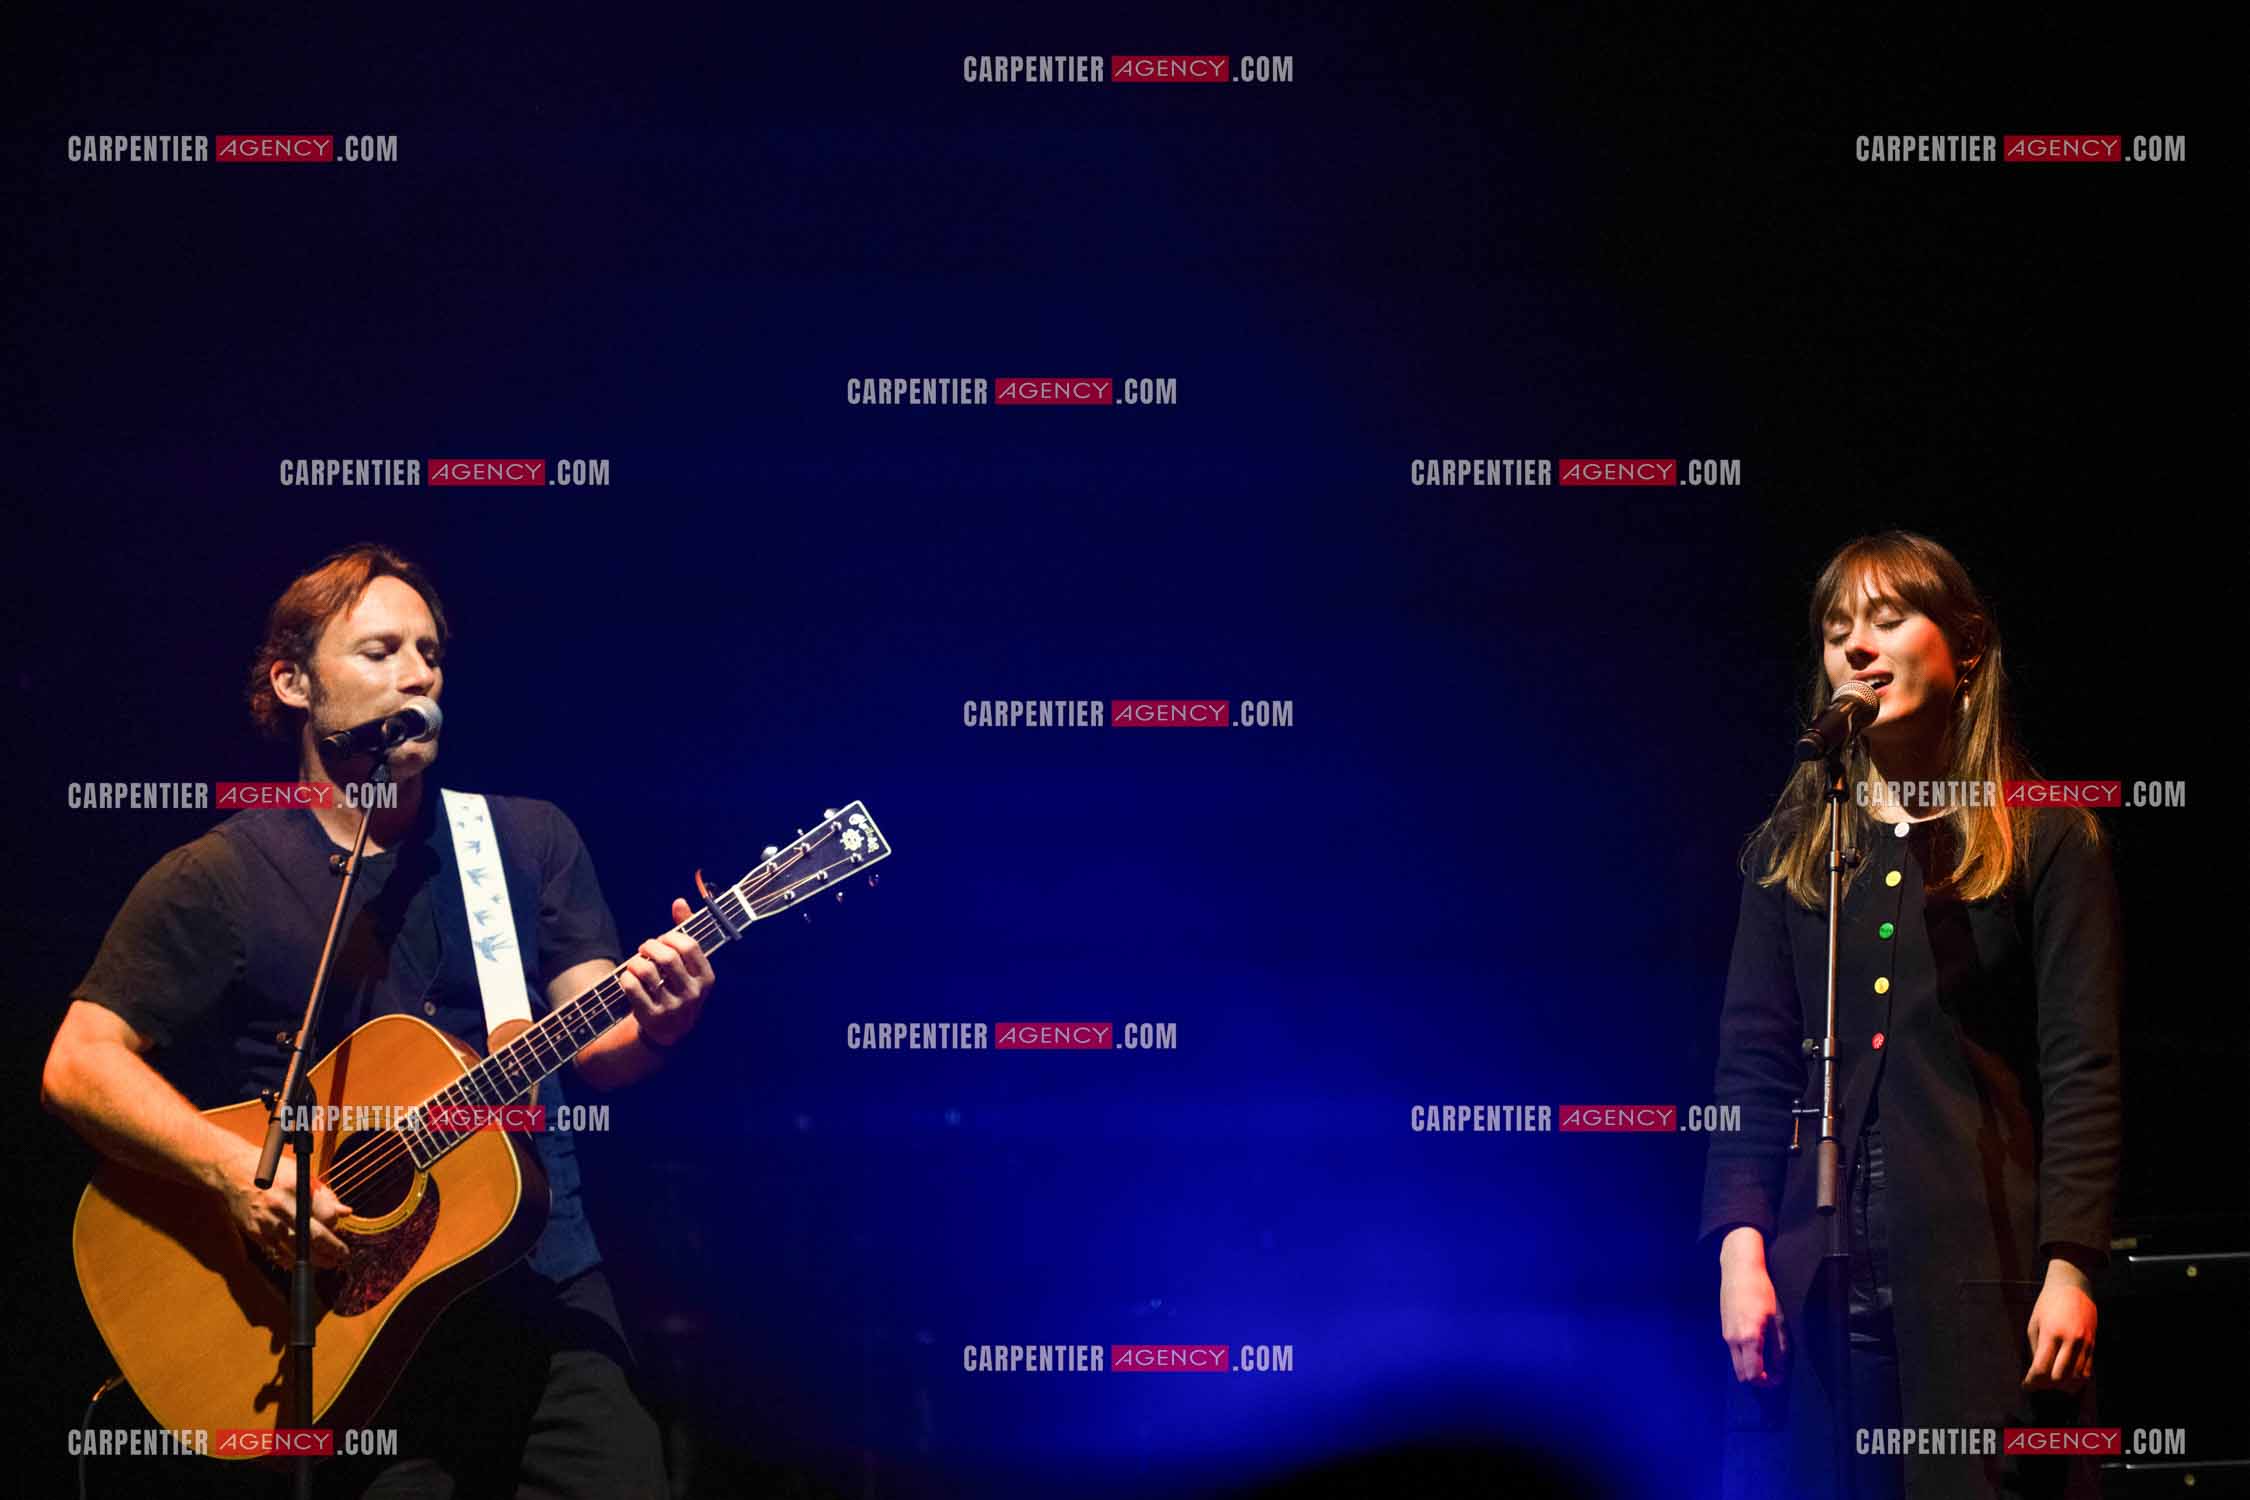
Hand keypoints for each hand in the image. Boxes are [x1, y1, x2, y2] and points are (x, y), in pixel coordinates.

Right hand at [221, 1145, 353, 1269]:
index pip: (325, 1214)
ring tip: (329, 1262)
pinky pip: (277, 1254)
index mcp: (295, 1187)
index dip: (335, 1223)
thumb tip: (345, 1212)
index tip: (338, 1224)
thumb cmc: (269, 1170)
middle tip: (344, 1255)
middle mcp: (281, 1207)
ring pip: (296, 1250)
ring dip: (316, 1260)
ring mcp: (266, 1223)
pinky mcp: (255, 1234)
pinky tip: (304, 1262)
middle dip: (332, 1249)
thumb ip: (323, 1194)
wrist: (231, 1172)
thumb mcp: (299, 1172)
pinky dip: (292, 1261)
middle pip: (313, 1236)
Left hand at [622, 898, 714, 1049]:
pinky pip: (632, 988)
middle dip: (650, 946)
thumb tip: (679, 902)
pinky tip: (628, 977)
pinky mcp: (652, 1017)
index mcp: (706, 978)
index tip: (661, 940)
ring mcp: (673, 1007)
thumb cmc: (679, 987)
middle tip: (643, 948)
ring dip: (635, 961)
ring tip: (635, 963)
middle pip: (667, 957)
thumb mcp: (689, 965)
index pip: (689, 946)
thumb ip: (686, 932)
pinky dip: (626, 977)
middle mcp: (693, 993)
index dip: (670, 937)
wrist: (672, 1031)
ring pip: (647, 971)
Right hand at [1720, 1233, 1787, 1386]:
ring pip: (1736, 1363)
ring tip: (1767, 1357)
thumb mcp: (1776, 1319)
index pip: (1754, 1374)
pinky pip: (1733, 1351)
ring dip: (1750, 1367)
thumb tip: (1780, 1369)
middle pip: (1741, 1374)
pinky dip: (1744, 1355)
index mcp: (1749, 1338)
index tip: (1778, 1379)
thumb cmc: (1760, 1290)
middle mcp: (1733, 1339)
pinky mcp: (1724, 1328)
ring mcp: (1726, 1334)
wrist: (1739, 1270)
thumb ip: (1778, 1348)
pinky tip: (1756, 1343)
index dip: (1768, 1382)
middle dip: (1757, 1379)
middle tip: (1773, 1374)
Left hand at [2023, 1262, 2095, 1391]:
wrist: (2073, 1287)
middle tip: (2038, 1383)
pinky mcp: (2093, 1345)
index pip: (2042, 1368)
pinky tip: (2066, 1379)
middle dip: (2047, 1385)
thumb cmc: (2048, 1304)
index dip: (2032, 1382)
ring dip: (2063, 1385)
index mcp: (2051, 1334)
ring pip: (2076, 1378)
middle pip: (2060, 1377)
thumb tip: (2037, 1373)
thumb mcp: (2035, 1323)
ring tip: (2051, 1382)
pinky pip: (2088, 1371)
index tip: (2026, 1386)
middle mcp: (2070, 1341)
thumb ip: (2036, 1349)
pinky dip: (2077, 1380)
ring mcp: (2085, 1344)